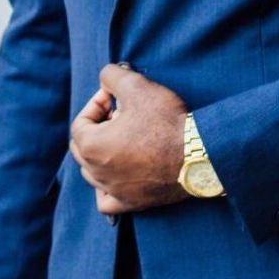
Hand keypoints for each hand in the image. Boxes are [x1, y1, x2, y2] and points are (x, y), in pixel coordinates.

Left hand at [70, 62, 188, 215]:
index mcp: (92, 146)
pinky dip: (106, 188)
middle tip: (121, 115)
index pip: (81, 122)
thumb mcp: (137, 86)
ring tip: (126, 139)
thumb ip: (112, 76)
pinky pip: (106, 200)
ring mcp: (114, 190)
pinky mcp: (132, 202)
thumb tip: (105, 78)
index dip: (96, 105)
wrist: (198, 154)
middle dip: (97, 128)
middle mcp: (97, 172)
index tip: (115, 98)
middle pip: (82, 148)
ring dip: (103, 153)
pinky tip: (117, 175)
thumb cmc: (166, 121)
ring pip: (92, 172)